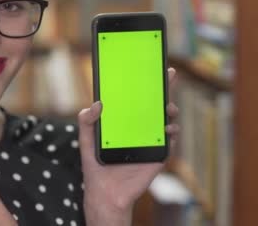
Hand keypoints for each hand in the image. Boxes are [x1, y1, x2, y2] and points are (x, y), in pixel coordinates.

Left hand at [77, 68, 180, 225]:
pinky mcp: (158, 154)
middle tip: (166, 77)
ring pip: (165, 119)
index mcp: (124, 120)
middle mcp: (139, 127)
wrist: (105, 191)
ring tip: (167, 107)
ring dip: (170, 110)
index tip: (150, 67)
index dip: (143, 83)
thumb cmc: (95, 164)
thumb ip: (86, 120)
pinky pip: (169, 140)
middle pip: (154, 104)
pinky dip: (171, 132)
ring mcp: (150, 139)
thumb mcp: (86, 139)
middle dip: (164, 89)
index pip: (135, 97)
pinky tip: (168, 128)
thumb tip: (96, 103)